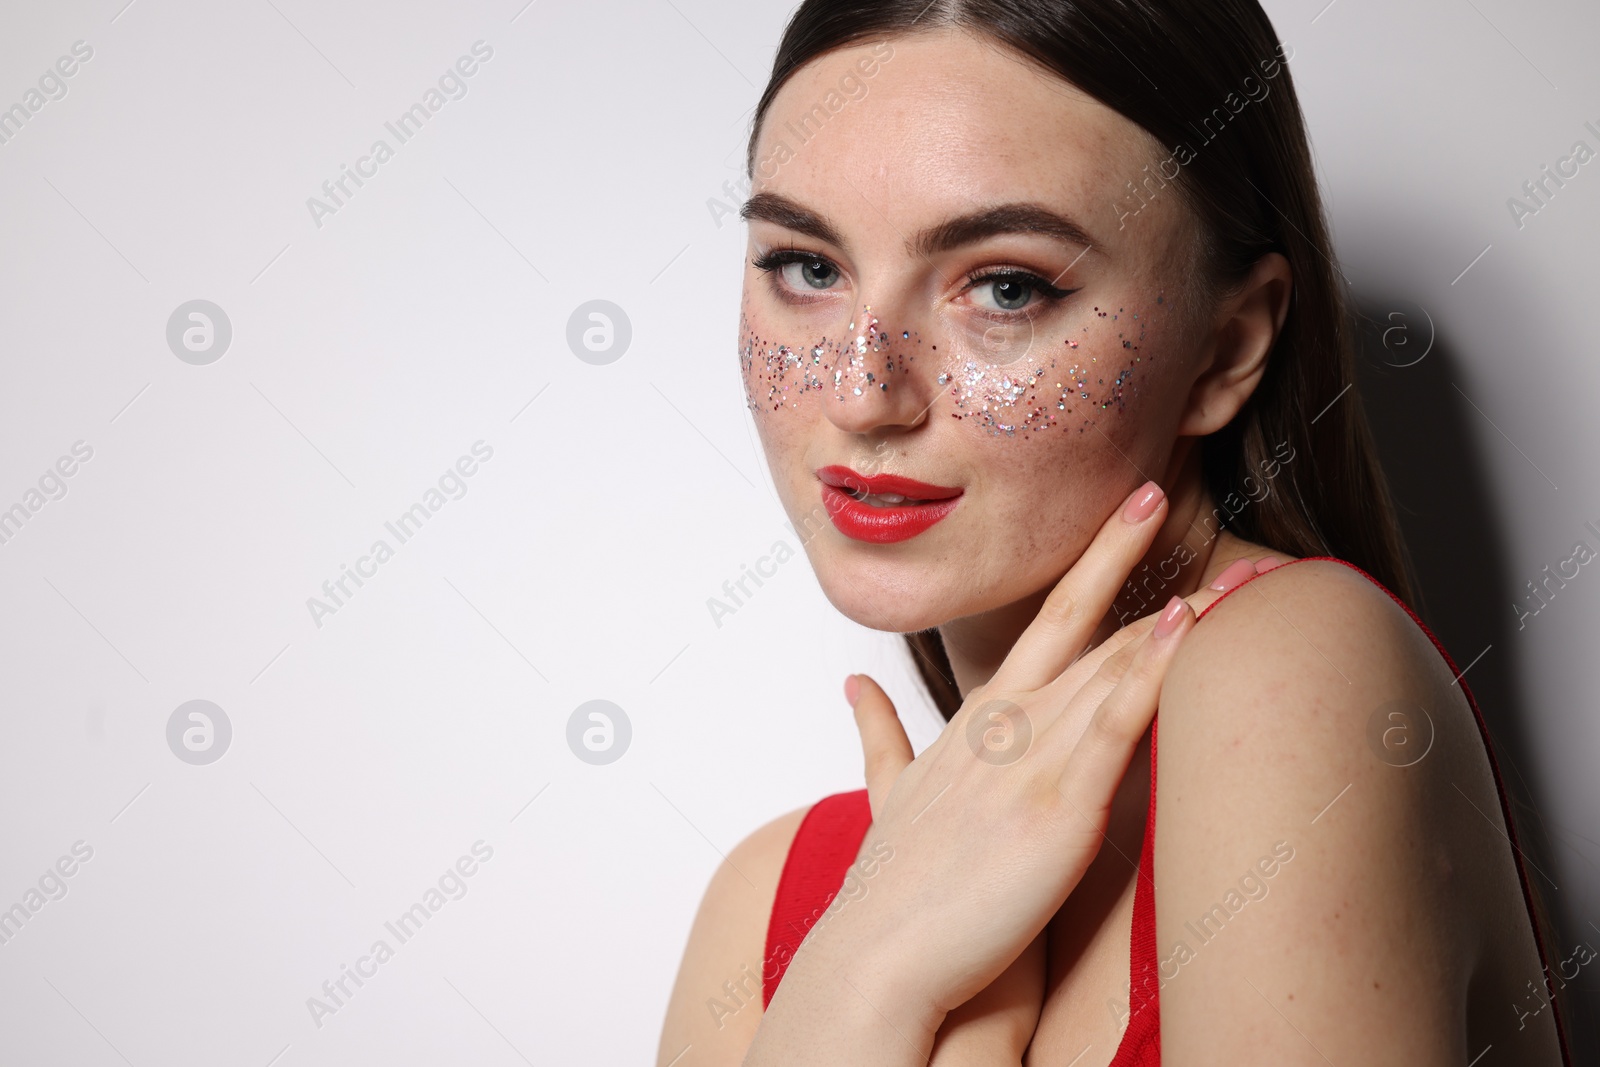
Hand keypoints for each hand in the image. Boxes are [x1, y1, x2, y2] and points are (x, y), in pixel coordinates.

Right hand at [822, 482, 1255, 1019]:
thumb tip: (853, 685)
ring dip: (1181, 610)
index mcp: (979, 719)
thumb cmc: (894, 884)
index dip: (1092, 564)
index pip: (1046, 622)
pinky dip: (1150, 670)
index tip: (1129, 511)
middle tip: (1165, 486)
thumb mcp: (887, 792)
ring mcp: (1030, 757)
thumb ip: (878, 734)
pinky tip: (1183, 624)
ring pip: (1113, 663)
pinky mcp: (1055, 803)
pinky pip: (1113, 721)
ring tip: (1235, 564)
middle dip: (1128, 553)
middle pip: (1084, 623)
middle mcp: (1007, 722)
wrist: (878, 954)